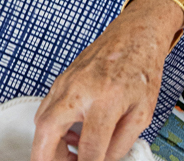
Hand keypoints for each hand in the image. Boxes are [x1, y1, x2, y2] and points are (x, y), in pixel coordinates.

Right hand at [30, 0, 181, 160]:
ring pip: (41, 119)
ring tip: (66, 158)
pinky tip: (68, 137)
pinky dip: (51, 127)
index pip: (90, 148)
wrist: (133, 36)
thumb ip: (122, 142)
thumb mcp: (142, 114)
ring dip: (46, 144)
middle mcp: (80, 90)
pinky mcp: (61, 79)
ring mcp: (66, 82)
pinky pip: (47, 107)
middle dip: (45, 158)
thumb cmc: (141, 68)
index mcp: (105, 100)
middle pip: (48, 130)